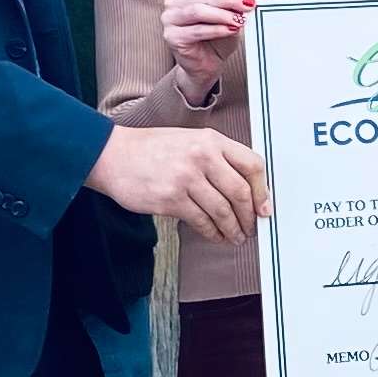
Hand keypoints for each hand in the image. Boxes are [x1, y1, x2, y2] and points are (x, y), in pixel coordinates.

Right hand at [85, 125, 269, 244]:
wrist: (113, 155)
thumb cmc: (151, 149)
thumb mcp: (190, 141)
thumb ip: (218, 158)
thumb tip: (247, 188)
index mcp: (211, 140)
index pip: (252, 165)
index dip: (262, 191)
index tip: (264, 207)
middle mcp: (201, 156)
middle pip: (240, 192)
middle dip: (249, 216)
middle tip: (251, 227)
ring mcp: (186, 178)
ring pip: (223, 211)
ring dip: (233, 229)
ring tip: (236, 236)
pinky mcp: (170, 199)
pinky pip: (201, 221)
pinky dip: (213, 233)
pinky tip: (216, 235)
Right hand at [162, 0, 255, 101]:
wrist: (205, 65)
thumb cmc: (215, 39)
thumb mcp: (229, 17)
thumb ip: (236, 6)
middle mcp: (174, 2)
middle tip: (250, 4)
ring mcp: (170, 19)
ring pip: (198, 11)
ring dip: (223, 14)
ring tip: (240, 20)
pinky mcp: (172, 36)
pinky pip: (197, 30)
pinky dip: (216, 29)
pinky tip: (231, 30)